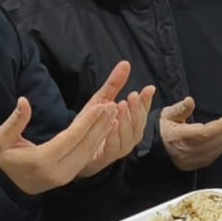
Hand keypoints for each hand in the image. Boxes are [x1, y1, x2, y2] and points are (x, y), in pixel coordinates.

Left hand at [78, 62, 154, 178]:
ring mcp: (120, 148)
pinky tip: (112, 125)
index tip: (148, 89)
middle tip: (132, 96)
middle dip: (138, 109)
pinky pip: (115, 147)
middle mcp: (129, 135)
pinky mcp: (107, 157)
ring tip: (121, 106)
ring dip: (127, 121)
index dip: (147, 101)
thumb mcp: (101, 100)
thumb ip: (114, 84)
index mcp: (130, 122)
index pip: (143, 111)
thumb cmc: (91, 124)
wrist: (72, 148)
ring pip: (130, 136)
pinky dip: (115, 136)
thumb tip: (125, 63)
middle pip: (140, 123)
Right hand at [159, 96, 221, 172]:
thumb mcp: (167, 115)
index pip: (203, 133)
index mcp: (177, 137)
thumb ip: (180, 108)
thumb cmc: (162, 129)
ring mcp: (189, 161)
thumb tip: (190, 100)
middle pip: (212, 142)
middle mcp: (185, 151)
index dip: (219, 127)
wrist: (152, 149)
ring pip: (214, 151)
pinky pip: (212, 157)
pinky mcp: (193, 166)